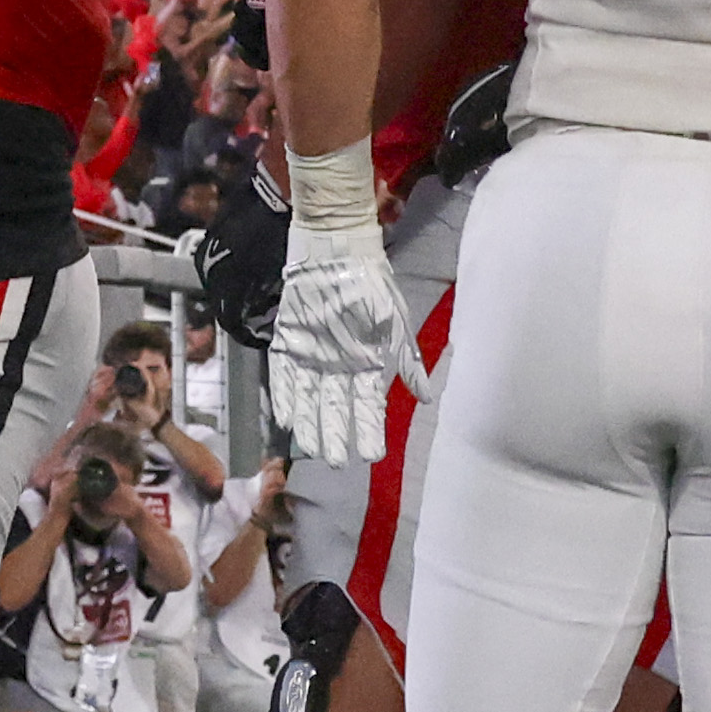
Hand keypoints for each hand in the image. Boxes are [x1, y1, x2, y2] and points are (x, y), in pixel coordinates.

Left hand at [267, 208, 403, 465]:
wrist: (337, 249)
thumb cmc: (372, 285)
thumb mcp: (397, 322)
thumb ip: (408, 362)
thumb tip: (427, 397)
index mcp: (364, 364)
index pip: (368, 406)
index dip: (369, 430)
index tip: (372, 456)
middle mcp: (336, 366)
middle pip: (335, 408)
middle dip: (336, 435)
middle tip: (337, 462)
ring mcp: (310, 355)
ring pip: (308, 399)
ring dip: (310, 423)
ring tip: (311, 450)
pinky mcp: (286, 341)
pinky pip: (283, 374)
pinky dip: (283, 396)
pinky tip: (283, 419)